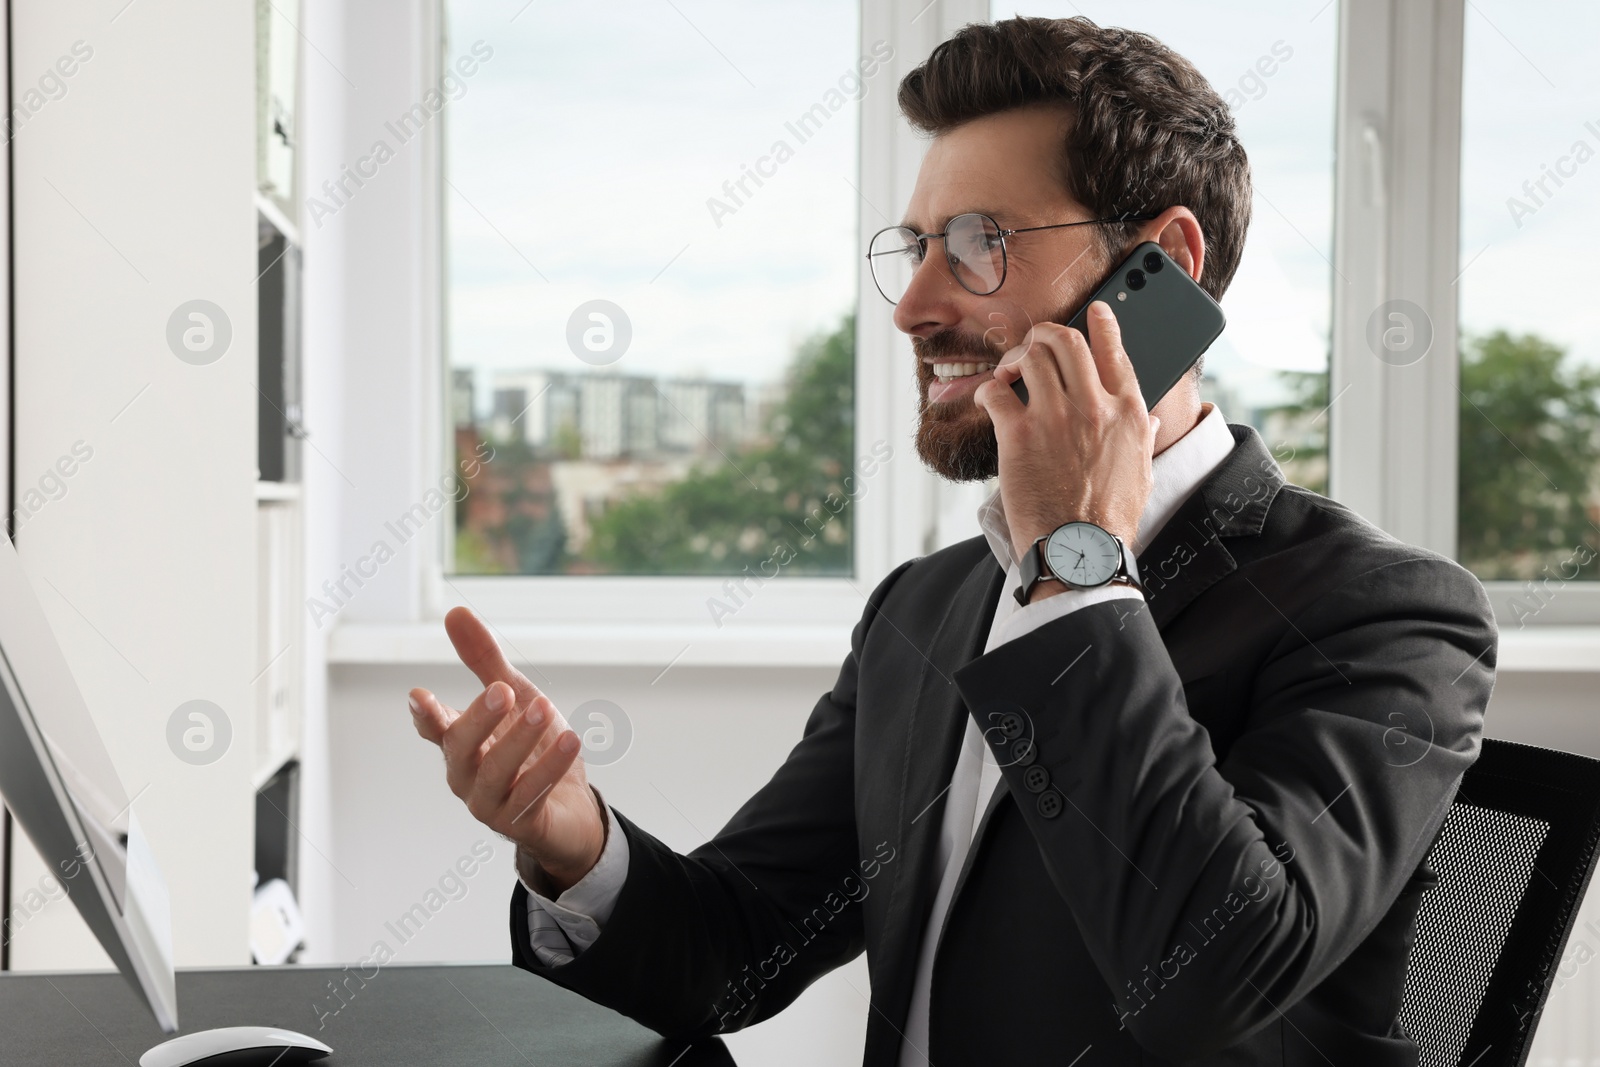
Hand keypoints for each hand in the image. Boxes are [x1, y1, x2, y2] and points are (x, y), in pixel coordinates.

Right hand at [409, 607, 605, 894]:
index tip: (419, 695)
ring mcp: (489, 803)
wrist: (571, 808)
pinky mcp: (519, 823)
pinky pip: (530, 796)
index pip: (435, 728)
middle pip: (461, 749)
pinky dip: (549, 768)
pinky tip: (570, 741)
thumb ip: (485, 661)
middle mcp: (467, 774)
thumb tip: (455, 612)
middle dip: (480, 719)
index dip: (425, 714)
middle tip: (503, 691)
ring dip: (518, 741)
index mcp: (461, 742)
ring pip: (494, 774)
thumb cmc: (535, 748)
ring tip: (543, 710)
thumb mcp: (516, 696)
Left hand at [974, 301, 1158, 567]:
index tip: (1095, 310)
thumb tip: (1149, 421)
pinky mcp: (1019, 434)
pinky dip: (989, 389)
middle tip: (1033, 343)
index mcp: (1128, 412)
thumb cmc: (1110, 519)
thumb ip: (1144, 437)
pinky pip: (996, 390)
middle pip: (1066, 340)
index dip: (1102, 323)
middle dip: (1045, 334)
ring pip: (1030, 355)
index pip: (1115, 349)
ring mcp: (1055, 416)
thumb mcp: (1143, 472)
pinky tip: (990, 399)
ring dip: (1015, 358)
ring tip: (1009, 373)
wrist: (1081, 551)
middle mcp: (1094, 405)